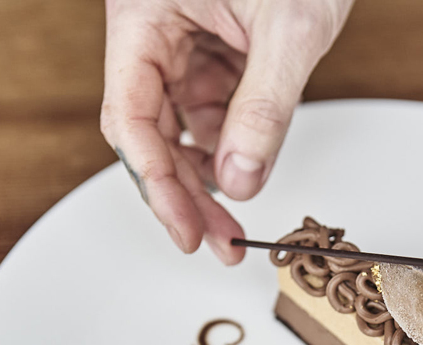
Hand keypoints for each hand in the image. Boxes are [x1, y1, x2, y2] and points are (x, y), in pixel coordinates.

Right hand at [100, 0, 353, 263]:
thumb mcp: (290, 28)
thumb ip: (264, 107)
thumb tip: (239, 181)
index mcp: (142, 16)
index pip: (132, 118)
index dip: (156, 184)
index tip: (186, 231)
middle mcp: (153, 32)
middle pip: (150, 132)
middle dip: (182, 193)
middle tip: (217, 243)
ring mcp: (182, 42)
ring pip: (181, 127)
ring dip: (206, 177)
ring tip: (234, 224)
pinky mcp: (213, 48)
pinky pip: (212, 109)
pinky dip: (230, 145)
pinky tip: (245, 172)